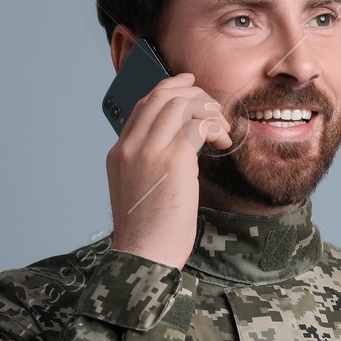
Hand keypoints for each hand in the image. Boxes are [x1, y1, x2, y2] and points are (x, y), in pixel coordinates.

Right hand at [105, 72, 233, 269]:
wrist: (144, 255)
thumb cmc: (148, 231)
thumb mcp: (139, 190)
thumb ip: (149, 164)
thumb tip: (178, 147)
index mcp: (119, 153)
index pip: (142, 105)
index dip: (168, 88)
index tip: (189, 84)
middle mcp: (130, 147)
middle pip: (161, 97)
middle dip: (193, 94)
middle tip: (214, 105)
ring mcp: (148, 152)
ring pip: (180, 105)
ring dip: (207, 110)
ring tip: (221, 130)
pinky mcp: (172, 161)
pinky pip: (197, 125)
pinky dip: (214, 126)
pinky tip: (222, 141)